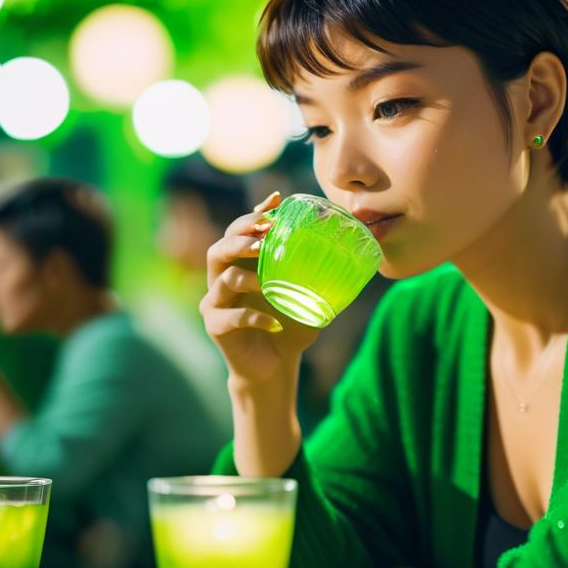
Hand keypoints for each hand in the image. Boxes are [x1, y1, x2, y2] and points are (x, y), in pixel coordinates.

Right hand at [200, 191, 319, 386]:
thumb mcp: (304, 294)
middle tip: (264, 237)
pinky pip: (232, 318)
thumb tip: (351, 247)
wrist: (275, 366)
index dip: (254, 215)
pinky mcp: (217, 328)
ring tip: (266, 281)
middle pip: (219, 248)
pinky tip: (275, 324)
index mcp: (242, 265)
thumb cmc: (289, 326)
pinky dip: (255, 318)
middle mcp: (222, 280)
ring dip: (246, 275)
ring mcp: (216, 304)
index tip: (275, 201)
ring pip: (222, 278)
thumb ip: (314, 271)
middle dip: (240, 238)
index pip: (239, 232)